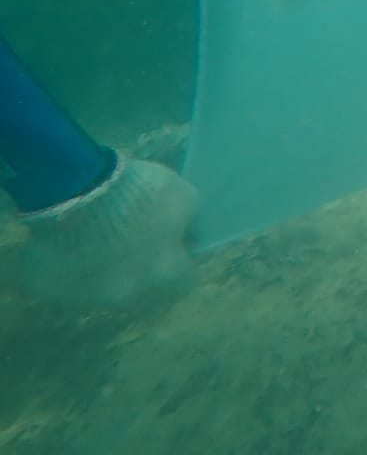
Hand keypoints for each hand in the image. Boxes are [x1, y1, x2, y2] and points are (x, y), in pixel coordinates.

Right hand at [20, 155, 198, 309]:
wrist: (73, 190)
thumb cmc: (138, 192)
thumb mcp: (184, 197)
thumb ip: (192, 223)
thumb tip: (190, 237)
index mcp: (165, 276)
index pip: (184, 280)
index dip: (178, 260)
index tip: (171, 242)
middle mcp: (129, 297)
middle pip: (142, 291)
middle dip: (142, 270)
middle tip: (132, 241)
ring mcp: (88, 299)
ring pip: (103, 291)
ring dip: (104, 272)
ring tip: (96, 240)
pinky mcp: (51, 293)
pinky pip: (66, 286)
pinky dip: (70, 271)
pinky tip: (69, 246)